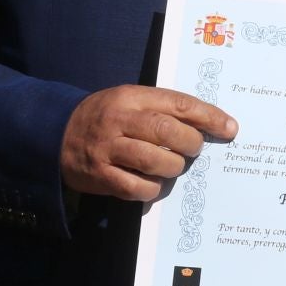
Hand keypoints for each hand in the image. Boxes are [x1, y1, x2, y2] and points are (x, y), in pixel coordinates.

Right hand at [60, 85, 236, 201]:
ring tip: (174, 166)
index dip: (208, 117)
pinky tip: (154, 183)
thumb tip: (208, 124)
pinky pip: (136, 187)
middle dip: (191, 143)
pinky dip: (152, 188)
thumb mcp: (129, 100)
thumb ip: (163, 108)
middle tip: (195, 148)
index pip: (178, 103)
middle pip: (168, 132)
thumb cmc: (105, 117)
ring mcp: (108, 149)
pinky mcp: (101, 176)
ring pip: (155, 161)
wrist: (56, 133)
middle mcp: (119, 121)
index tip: (229, 128)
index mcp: (131, 97)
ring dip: (174, 167)